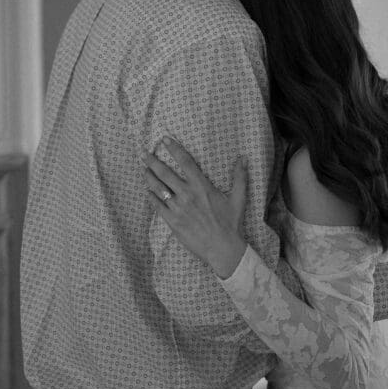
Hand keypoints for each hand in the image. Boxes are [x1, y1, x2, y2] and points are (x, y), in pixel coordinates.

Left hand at [145, 137, 247, 278]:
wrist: (222, 248)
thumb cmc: (231, 223)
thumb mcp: (239, 198)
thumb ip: (240, 177)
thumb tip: (243, 158)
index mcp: (202, 186)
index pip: (186, 162)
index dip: (174, 149)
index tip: (165, 140)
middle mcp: (187, 194)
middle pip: (165, 173)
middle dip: (153, 162)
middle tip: (144, 154)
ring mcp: (178, 208)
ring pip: (158, 188)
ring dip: (149, 177)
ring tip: (144, 170)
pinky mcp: (172, 221)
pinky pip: (157, 206)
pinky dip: (151, 197)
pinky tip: (148, 191)